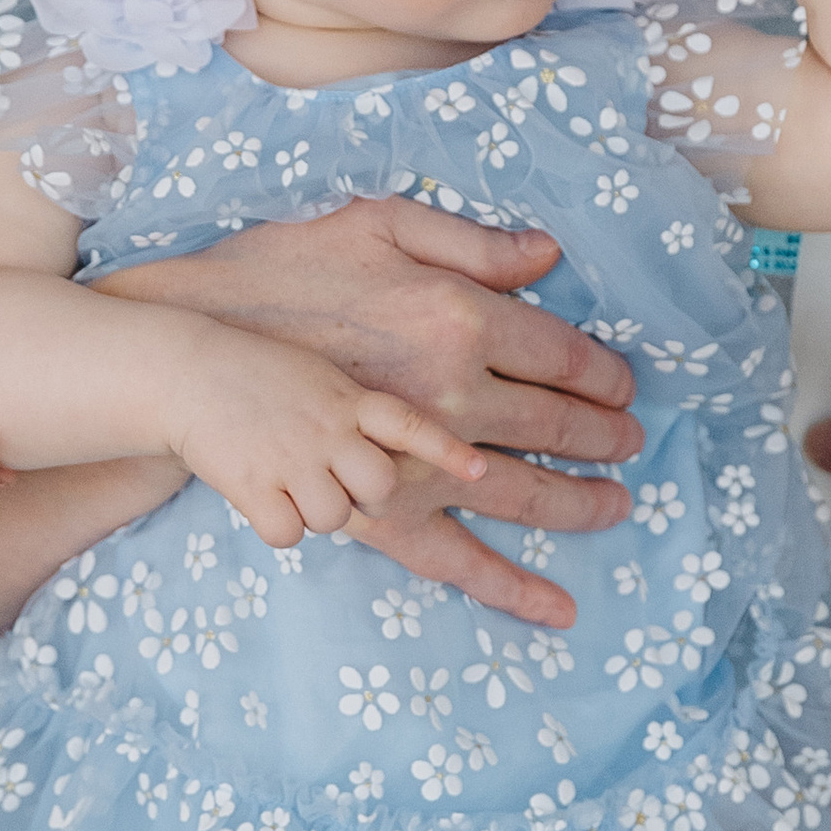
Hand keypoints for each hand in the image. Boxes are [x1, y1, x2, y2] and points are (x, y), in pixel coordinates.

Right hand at [116, 197, 639, 617]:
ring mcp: (414, 464)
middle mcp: (448, 396)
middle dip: (606, 440)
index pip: (564, 357)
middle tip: (633, 445)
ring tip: (614, 506)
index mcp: (458, 320)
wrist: (196, 350)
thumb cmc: (281, 269)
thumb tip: (549, 256)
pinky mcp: (375, 514)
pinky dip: (510, 586)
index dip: (605, 376)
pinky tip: (555, 608)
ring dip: (580, 503)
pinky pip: (457, 560)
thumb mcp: (377, 223)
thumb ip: (472, 241)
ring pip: (523, 494)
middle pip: (556, 428)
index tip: (624, 387)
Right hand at [170, 328, 485, 547]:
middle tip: (330, 471)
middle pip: (380, 487)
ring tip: (285, 475)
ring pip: (334, 518)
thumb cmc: (255, 369)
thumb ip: (363, 403)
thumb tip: (400, 443)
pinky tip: (259, 493)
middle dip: (363, 491)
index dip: (445, 450)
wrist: (180, 370)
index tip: (478, 472)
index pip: (409, 423)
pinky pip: (288, 535)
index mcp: (349, 396)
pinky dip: (276, 524)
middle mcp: (328, 428)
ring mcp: (291, 458)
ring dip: (314, 509)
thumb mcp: (322, 367)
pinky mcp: (253, 485)